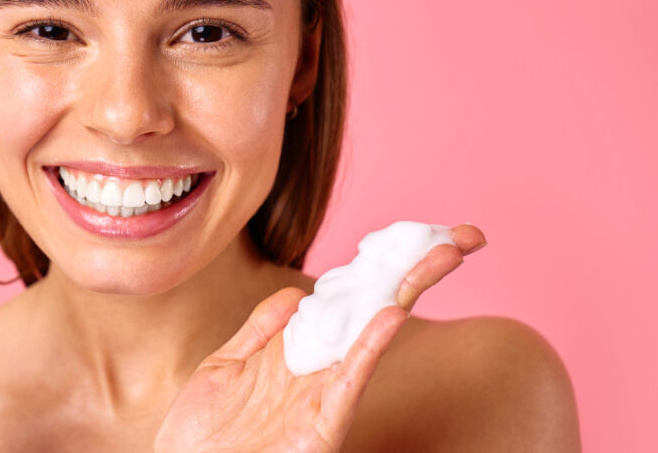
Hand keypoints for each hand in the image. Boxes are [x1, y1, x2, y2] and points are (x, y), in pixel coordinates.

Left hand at [154, 224, 486, 452]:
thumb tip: (298, 295)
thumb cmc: (202, 432)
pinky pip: (350, 379)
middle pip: (375, 306)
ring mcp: (323, 394)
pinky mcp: (321, 425)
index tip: (417, 233)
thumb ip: (259, 331)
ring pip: (374, 333)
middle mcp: (319, 367)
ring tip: (442, 254)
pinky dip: (370, 346)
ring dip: (406, 291)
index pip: (346, 297)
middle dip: (416, 270)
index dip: (379, 265)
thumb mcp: (224, 367)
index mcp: (296, 349)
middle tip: (462, 236)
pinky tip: (390, 314)